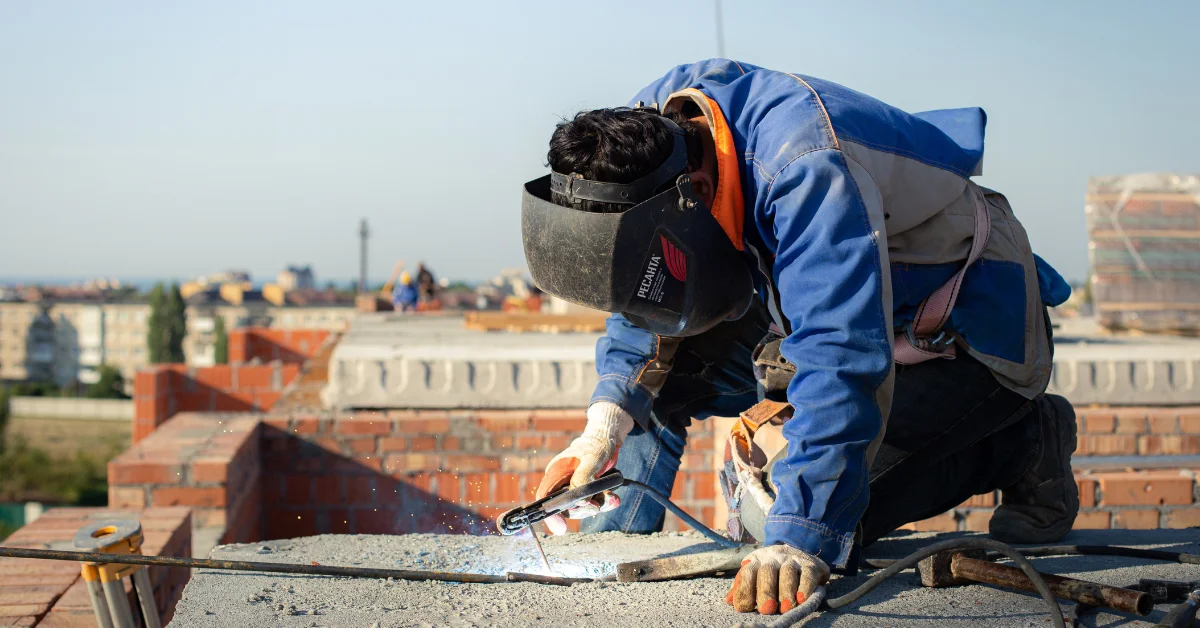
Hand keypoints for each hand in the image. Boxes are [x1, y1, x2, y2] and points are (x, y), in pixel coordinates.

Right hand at [533, 402, 633, 534]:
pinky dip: (604, 502)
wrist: (607, 440)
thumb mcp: (592, 460)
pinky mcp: (586, 490)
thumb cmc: (596, 445)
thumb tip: (580, 500)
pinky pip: (592, 503)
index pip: (545, 497)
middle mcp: (562, 483)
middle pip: (565, 507)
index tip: (561, 528)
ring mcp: (574, 488)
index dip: (549, 514)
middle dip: (583, 509)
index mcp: (556, 473)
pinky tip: (614, 498)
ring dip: (598, 505)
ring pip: (580, 507)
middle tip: (598, 505)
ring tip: (612, 497)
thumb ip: (583, 478)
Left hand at [726, 544, 829, 614]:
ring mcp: (792, 559)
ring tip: (785, 608)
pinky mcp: (811, 565)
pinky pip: (807, 574)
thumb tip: (729, 601)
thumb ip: (743, 586)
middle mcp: (773, 557)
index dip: (744, 589)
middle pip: (767, 572)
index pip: (748, 572)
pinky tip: (802, 599)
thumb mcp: (756, 574)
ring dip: (786, 591)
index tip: (743, 607)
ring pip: (787, 572)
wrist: (800, 550)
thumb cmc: (773, 571)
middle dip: (765, 591)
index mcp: (757, 560)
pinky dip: (805, 587)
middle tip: (766, 609)